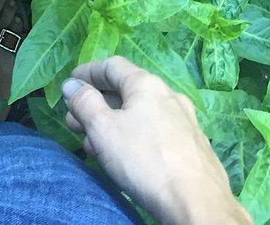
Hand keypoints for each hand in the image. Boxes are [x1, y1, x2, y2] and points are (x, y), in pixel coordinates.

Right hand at [61, 56, 251, 224]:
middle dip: (97, 105)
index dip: (88, 73)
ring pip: (141, 114)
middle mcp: (169, 95)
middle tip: (75, 122)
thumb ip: (84, 103)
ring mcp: (185, 121)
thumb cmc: (145, 160)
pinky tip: (126, 158)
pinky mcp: (194, 146)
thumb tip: (72, 84)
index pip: (112, 66)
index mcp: (147, 84)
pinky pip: (156, 132)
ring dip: (114, 124)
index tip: (70, 84)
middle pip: (126, 91)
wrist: (198, 203)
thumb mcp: (104, 130)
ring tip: (94, 145)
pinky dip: (135, 136)